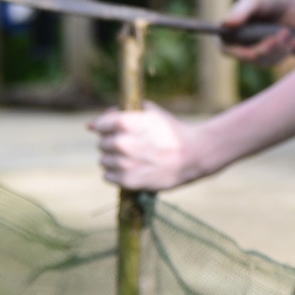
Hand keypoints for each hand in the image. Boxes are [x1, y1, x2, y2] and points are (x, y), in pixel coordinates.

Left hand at [90, 102, 210, 190]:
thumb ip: (127, 113)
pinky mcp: (128, 181)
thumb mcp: (154, 114)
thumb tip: (100, 120)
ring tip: (133, 158)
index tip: (113, 129)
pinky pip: (107, 176)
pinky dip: (116, 173)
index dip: (106, 126)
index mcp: (126, 123)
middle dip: (113, 143)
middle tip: (131, 144)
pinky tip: (131, 168)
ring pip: (103, 161)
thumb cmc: (174, 131)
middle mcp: (121, 142)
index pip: (99, 124)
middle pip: (101, 143)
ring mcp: (123, 163)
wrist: (195, 154)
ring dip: (114, 159)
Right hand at [221, 0, 294, 63]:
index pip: (225, 47)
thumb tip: (226, 24)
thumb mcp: (255, 1)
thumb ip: (241, 11)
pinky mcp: (269, 55)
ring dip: (279, 48)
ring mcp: (254, 51)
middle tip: (281, 34)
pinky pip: (276, 60)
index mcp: (229, 30)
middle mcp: (238, 43)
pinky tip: (294, 40)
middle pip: (248, 57)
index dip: (238, 52)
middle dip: (266, 48)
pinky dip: (286, 50)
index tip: (253, 53)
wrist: (291, 2)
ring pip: (264, 61)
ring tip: (287, 31)